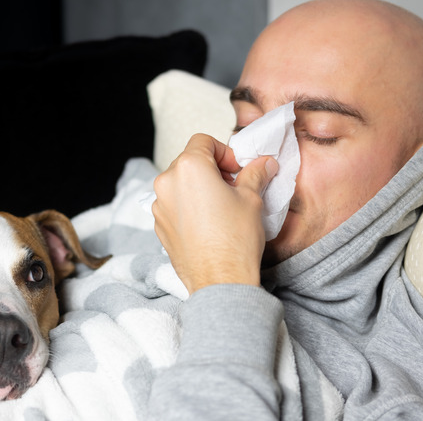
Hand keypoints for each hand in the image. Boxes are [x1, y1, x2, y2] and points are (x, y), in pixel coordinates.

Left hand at [152, 134, 278, 293]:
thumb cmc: (234, 241)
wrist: (220, 281)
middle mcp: (167, 183)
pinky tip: (209, 223)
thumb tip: (263, 164)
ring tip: (222, 207)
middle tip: (234, 187)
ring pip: (180, 184)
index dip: (224, 152)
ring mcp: (159, 206)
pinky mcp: (159, 225)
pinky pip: (174, 205)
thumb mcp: (251, 199)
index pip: (203, 141)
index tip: (237, 169)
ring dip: (200, 188)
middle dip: (213, 169)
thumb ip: (255, 174)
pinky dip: (189, 206)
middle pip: (190, 161)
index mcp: (189, 168)